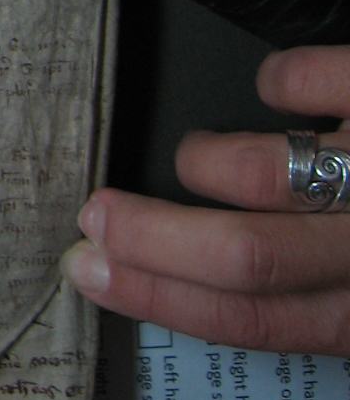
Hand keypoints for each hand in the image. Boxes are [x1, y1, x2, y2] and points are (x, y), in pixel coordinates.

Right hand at [62, 43, 349, 353]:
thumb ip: (298, 287)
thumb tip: (183, 268)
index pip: (255, 321)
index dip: (162, 297)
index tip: (91, 270)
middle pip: (248, 258)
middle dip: (151, 236)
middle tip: (96, 211)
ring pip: (265, 174)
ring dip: (207, 159)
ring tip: (200, 155)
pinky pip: (309, 79)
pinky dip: (279, 80)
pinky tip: (276, 91)